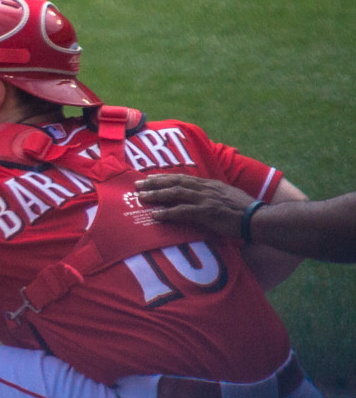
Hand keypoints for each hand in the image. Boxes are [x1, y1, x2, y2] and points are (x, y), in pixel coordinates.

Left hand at [135, 173, 253, 238]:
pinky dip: (167, 212)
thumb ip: (214, 196)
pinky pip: (182, 211)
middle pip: (175, 182)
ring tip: (141, 197)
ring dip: (156, 195)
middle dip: (154, 183)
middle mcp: (206, 189)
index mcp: (211, 185)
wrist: (260, 219)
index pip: (184, 178)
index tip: (150, 178)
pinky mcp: (207, 213)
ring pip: (175, 194)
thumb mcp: (229, 197)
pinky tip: (155, 215)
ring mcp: (206, 200)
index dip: (165, 178)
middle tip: (137, 184)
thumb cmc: (247, 212)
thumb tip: (203, 200)